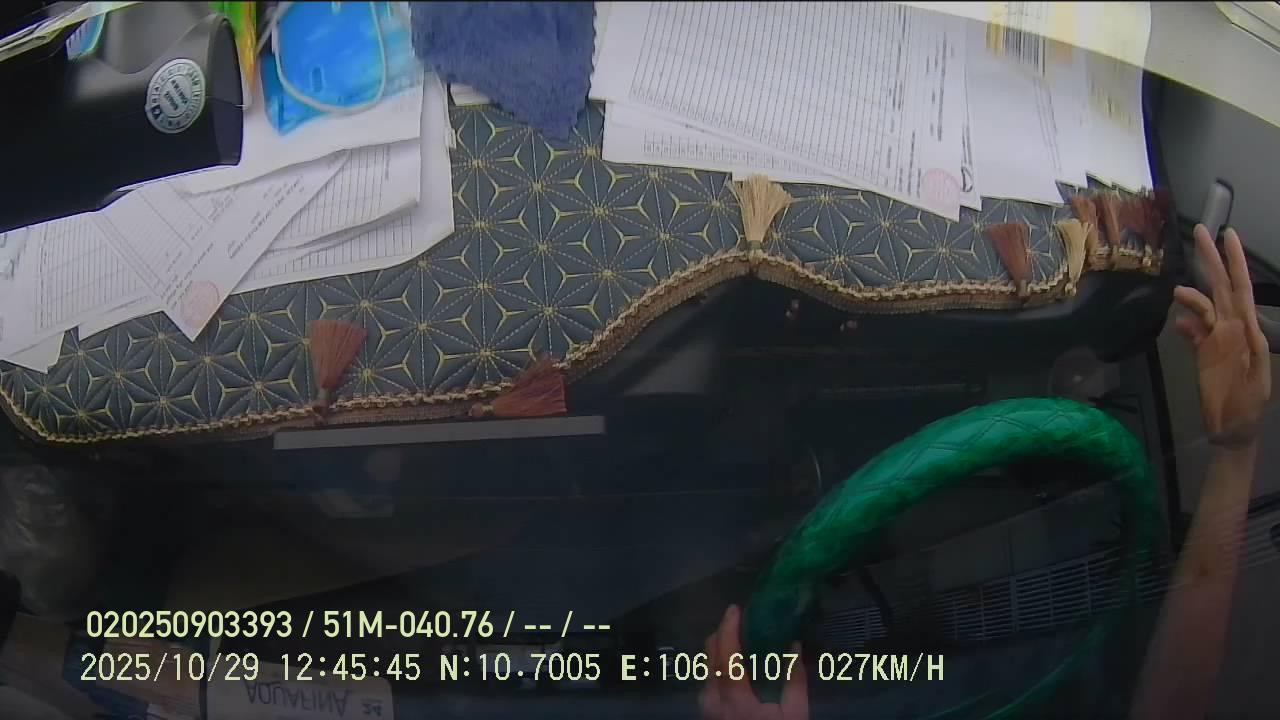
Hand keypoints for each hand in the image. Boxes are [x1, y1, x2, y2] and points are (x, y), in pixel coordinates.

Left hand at [699, 605, 807, 719]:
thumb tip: (794, 646)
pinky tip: (734, 663)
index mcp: (735, 700)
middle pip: (709, 656)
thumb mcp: (795, 716)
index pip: (726, 656)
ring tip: (740, 638)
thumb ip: (795, 681)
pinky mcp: (706, 714)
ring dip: (719, 648)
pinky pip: (708, 680)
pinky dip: (718, 664)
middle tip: (740, 619)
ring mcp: (706, 709)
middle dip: (722, 632)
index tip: (736, 609)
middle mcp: (713, 701)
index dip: (729, 629)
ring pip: (706, 667)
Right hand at [1173, 225, 1270, 446]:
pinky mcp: (1203, 352)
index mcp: (1248, 331)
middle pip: (1222, 286)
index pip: (1241, 288)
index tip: (1227, 235)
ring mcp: (1216, 339)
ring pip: (1203, 306)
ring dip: (1191, 296)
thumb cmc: (1248, 408)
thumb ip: (1248, 352)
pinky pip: (1193, 329)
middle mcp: (1232, 328)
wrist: (1234, 430)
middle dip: (1212, 259)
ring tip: (1177, 292)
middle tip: (1200, 231)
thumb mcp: (1256, 380)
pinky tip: (1179, 323)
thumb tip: (1232, 324)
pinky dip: (1186, 322)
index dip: (1234, 262)